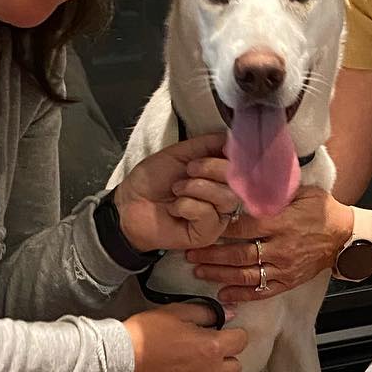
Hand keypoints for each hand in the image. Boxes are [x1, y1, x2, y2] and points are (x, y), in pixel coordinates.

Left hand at [116, 135, 241, 253]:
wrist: (130, 204)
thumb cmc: (153, 180)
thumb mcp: (181, 153)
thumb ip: (209, 144)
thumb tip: (233, 137)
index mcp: (220, 177)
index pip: (241, 165)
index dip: (231, 156)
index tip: (216, 150)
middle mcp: (223, 197)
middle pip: (238, 181)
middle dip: (211, 169)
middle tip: (188, 170)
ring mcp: (218, 217)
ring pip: (226, 198)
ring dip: (196, 188)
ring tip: (176, 190)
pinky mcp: (207, 234)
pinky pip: (209, 215)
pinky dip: (187, 206)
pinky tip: (174, 209)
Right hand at [123, 303, 248, 371]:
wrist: (117, 364)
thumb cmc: (143, 336)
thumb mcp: (174, 312)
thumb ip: (206, 312)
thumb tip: (227, 314)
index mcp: (213, 348)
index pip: (241, 341)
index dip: (233, 334)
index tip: (224, 333)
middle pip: (236, 368)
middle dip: (227, 358)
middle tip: (210, 350)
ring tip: (196, 367)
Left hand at [185, 186, 352, 305]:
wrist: (344, 237)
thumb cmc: (321, 210)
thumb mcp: (302, 192)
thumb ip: (275, 190)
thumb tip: (247, 179)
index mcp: (282, 223)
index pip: (244, 227)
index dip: (221, 227)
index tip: (202, 224)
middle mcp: (281, 248)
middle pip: (240, 254)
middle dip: (212, 255)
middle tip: (189, 253)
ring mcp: (284, 268)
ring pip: (246, 274)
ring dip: (220, 275)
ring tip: (198, 271)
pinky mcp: (288, 282)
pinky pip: (262, 292)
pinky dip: (242, 295)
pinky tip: (223, 295)